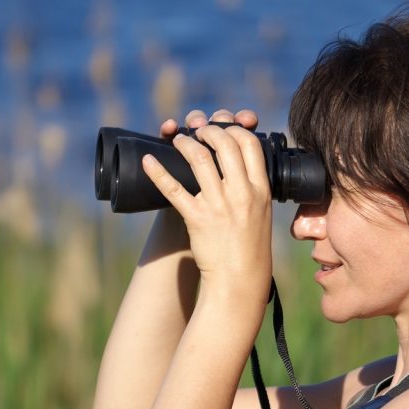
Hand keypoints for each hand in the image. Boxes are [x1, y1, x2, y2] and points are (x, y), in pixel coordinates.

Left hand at [144, 113, 272, 303]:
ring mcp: (218, 204)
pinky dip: (158, 172)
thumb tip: (242, 166)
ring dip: (185, 143)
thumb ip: (253, 188)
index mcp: (260, 189)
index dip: (233, 129)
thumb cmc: (250, 247)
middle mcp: (241, 192)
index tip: (222, 129)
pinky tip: (148, 161)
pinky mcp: (196, 218)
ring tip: (177, 139)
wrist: (239, 279)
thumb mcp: (261, 212)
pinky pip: (173, 189)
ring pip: (199, 159)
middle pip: (224, 144)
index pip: (249, 143)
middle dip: (208, 130)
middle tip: (198, 131)